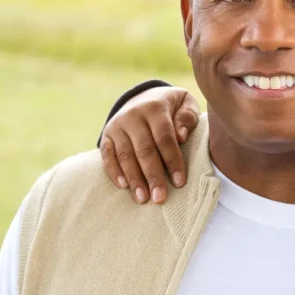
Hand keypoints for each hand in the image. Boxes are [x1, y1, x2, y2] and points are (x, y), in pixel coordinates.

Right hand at [100, 86, 200, 203]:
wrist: (143, 96)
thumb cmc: (171, 107)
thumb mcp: (185, 103)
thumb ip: (187, 117)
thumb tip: (182, 136)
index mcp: (155, 108)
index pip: (164, 137)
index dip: (172, 160)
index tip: (179, 182)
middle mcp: (133, 116)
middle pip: (144, 150)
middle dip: (153, 176)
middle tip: (160, 198)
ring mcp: (118, 125)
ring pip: (125, 155)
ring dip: (134, 179)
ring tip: (143, 199)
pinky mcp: (107, 135)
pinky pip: (107, 155)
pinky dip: (114, 171)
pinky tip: (124, 186)